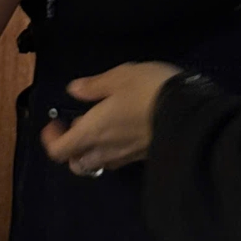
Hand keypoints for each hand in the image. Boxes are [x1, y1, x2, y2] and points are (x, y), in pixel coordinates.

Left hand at [40, 62, 179, 174]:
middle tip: (80, 123)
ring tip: (103, 125)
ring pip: (98, 163)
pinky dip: (113, 149)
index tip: (56, 121)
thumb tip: (73, 91)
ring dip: (93, 149)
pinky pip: (119, 159)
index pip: (59, 151)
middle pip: (77, 163)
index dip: (51, 139)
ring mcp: (126, 157)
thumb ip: (94, 86)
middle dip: (72, 147)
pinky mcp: (143, 158)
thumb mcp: (119, 77)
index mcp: (92, 132)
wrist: (189, 115)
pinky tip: (125, 128)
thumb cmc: (147, 91)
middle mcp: (105, 150)